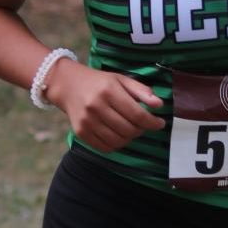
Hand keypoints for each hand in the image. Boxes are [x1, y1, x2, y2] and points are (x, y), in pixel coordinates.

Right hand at [46, 57, 164, 151]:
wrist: (68, 85)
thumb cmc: (99, 82)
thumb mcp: (121, 79)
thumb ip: (141, 91)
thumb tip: (159, 105)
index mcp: (109, 91)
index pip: (137, 114)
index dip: (152, 122)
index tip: (160, 123)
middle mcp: (96, 106)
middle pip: (129, 129)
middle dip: (141, 130)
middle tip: (143, 125)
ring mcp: (87, 121)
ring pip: (118, 140)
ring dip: (130, 138)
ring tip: (131, 129)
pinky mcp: (81, 132)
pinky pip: (105, 147)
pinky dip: (116, 144)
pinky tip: (118, 135)